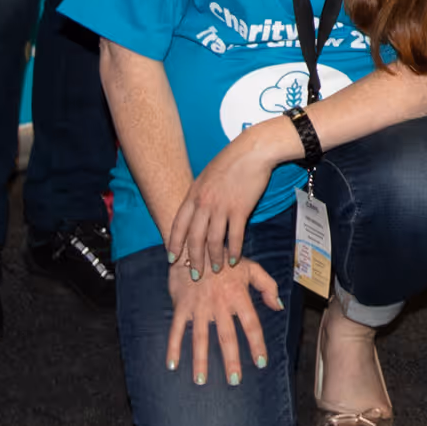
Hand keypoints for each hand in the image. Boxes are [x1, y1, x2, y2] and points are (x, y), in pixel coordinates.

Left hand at [162, 127, 280, 276]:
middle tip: (195, 274)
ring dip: (214, 259)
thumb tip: (194, 212)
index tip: (172, 259)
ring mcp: (222, 207)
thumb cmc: (231, 161)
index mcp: (193, 194)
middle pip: (194, 238)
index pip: (178, 225)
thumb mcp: (206, 176)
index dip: (174, 244)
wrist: (253, 151)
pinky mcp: (240, 209)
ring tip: (216, 269)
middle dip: (193, 259)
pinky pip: (234, 236)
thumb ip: (198, 195)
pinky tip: (233, 259)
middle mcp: (204, 203)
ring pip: (213, 241)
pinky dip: (233, 250)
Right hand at [164, 256, 280, 387]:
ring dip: (200, 361)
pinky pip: (177, 329)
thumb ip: (267, 285)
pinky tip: (171, 365)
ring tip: (201, 381)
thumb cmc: (225, 258)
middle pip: (227, 336)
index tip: (260, 363)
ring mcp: (199, 306)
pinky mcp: (182, 306)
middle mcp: (219, 304)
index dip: (257, 344)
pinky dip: (172, 347)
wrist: (195, 244)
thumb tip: (278, 307)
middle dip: (231, 360)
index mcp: (238, 296)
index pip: (251, 324)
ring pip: (200, 338)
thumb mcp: (251, 267)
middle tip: (234, 381)